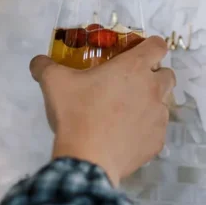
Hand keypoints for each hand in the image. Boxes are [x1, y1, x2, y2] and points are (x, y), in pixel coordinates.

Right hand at [29, 38, 173, 187]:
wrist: (87, 158)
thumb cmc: (76, 113)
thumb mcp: (53, 83)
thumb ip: (45, 66)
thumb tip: (37, 61)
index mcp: (134, 67)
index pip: (158, 45)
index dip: (150, 46)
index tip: (137, 53)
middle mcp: (153, 89)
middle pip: (168, 74)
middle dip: (154, 76)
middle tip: (130, 84)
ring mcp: (159, 117)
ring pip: (163, 104)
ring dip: (149, 104)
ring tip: (124, 114)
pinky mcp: (157, 142)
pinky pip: (155, 131)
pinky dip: (144, 131)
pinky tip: (124, 137)